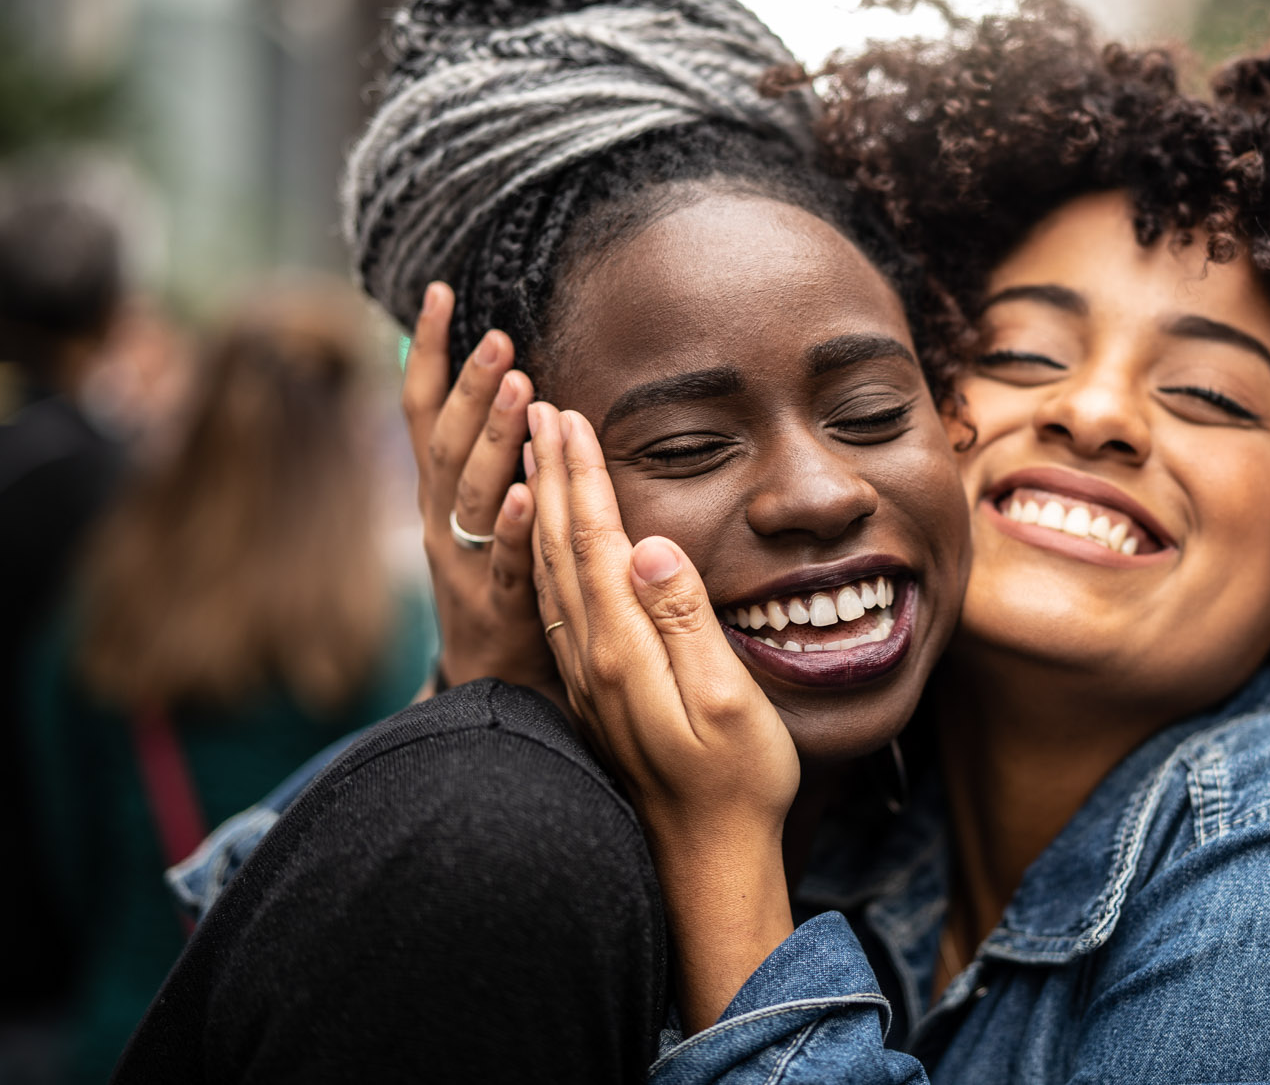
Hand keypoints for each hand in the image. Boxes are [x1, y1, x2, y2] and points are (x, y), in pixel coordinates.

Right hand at [402, 283, 554, 694]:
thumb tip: (491, 377)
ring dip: (495, 438)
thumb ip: (481, 454)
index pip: (423, 411)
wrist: (490, 686)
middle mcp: (441, 521)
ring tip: (519, 387)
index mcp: (438, 494)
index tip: (440, 292)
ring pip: (475, 494)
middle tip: (499, 337)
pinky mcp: (499, 606)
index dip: (427, 352)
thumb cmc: (494, 583)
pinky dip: (515, 525)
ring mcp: (464, 564)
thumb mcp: (477, 513)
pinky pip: (506, 561)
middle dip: (469, 387)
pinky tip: (533, 492)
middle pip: (448, 444)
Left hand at [526, 402, 798, 1028]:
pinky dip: (546, 555)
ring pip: (550, 573)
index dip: (581, 474)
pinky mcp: (593, 693)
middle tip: (538, 407)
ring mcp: (587, 677)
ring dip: (541, 507)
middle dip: (550, 472)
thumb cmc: (736, 782)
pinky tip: (548, 542)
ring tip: (533, 455)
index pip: (595, 540)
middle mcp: (592, 657)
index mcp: (624, 648)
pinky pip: (557, 605)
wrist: (705, 861)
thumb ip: (686, 620)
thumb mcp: (728, 700)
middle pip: (561, 546)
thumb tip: (649, 545)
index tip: (569, 414)